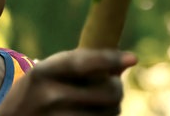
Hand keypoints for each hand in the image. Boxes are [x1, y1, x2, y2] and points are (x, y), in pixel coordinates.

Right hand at [0, 48, 136, 115]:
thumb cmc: (37, 92)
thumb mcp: (48, 72)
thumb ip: (81, 64)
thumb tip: (127, 60)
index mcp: (44, 71)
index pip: (84, 63)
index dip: (110, 59)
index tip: (133, 58)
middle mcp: (49, 96)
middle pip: (107, 92)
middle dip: (116, 89)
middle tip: (112, 87)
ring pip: (109, 113)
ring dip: (112, 109)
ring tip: (100, 104)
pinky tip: (93, 114)